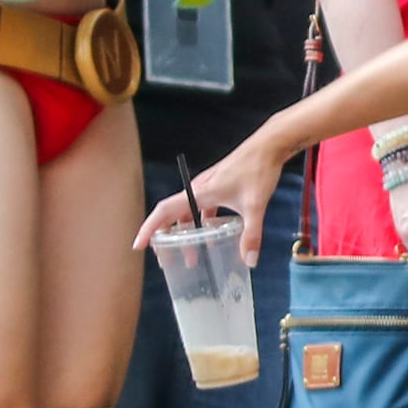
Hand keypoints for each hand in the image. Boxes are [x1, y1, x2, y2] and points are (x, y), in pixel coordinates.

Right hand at [139, 141, 281, 265]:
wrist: (269, 146)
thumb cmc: (258, 169)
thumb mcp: (255, 205)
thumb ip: (251, 235)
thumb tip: (249, 261)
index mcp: (199, 192)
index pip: (164, 211)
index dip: (149, 228)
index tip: (139, 245)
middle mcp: (198, 188)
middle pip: (173, 216)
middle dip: (167, 239)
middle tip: (167, 261)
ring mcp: (208, 186)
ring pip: (188, 213)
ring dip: (187, 234)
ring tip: (192, 257)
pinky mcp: (219, 185)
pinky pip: (202, 208)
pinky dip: (203, 224)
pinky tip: (213, 237)